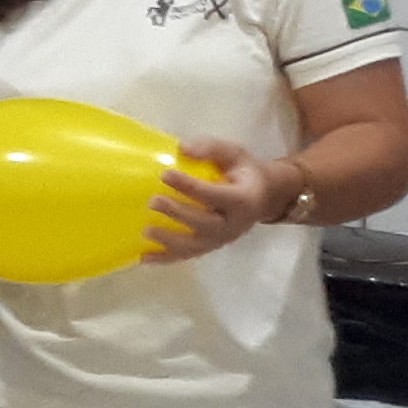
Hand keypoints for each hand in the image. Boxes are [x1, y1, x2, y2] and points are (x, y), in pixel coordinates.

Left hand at [142, 139, 271, 263]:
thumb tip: (182, 148)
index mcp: (243, 199)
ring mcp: (222, 239)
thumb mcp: (235, 154)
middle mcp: (234, 224)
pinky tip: (144, 257)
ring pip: (196, 246)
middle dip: (178, 214)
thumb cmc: (244, 172)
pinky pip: (188, 256)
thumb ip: (211, 149)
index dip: (190, 186)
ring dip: (169, 241)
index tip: (165, 174)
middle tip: (153, 201)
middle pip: (206, 224)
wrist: (264, 197)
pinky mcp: (211, 247)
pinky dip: (166, 258)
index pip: (216, 195)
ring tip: (146, 231)